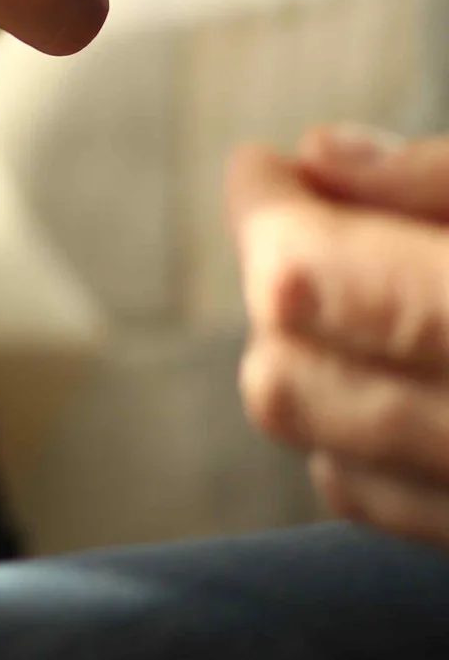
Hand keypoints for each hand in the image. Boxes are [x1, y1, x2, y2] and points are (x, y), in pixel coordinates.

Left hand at [232, 129, 448, 546]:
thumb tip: (325, 155)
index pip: (306, 283)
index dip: (267, 214)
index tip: (264, 167)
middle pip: (284, 377)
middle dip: (280, 284)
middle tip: (311, 219)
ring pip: (315, 447)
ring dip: (306, 361)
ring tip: (362, 291)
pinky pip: (375, 504)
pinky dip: (352, 436)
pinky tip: (394, 377)